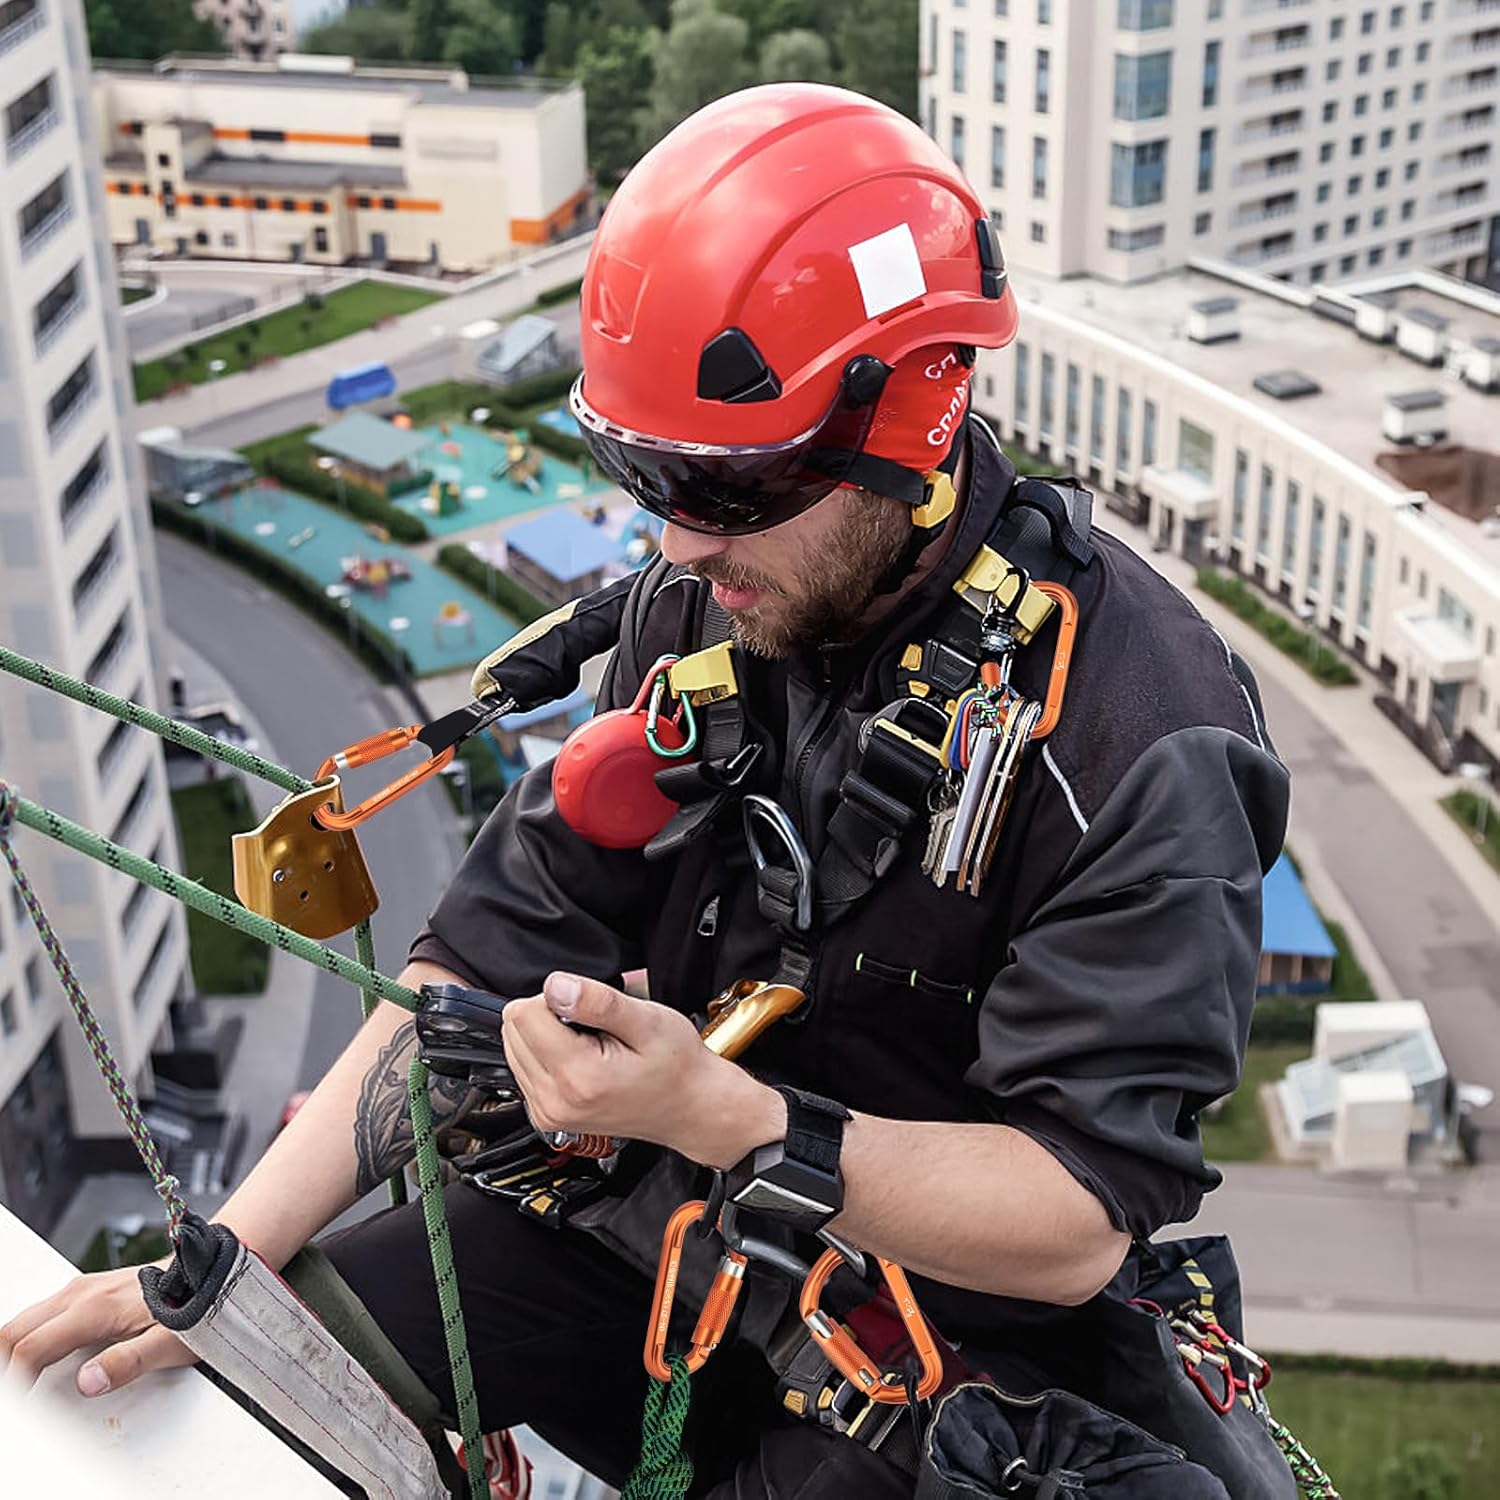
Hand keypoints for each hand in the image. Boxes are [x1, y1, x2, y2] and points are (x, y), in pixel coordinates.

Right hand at [0, 1264, 191, 1395]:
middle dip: (5, 1363)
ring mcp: (83, 1288)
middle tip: (13, 1394)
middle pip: (16, 1330)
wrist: (210, 1271)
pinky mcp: (89, 1290)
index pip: (31, 1348)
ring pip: (27, 1319)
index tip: (18, 1403)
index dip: (15, 1381)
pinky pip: (42, 1314)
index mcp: (93, 1308)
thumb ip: (128, 1363)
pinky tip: (32, 1358)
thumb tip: (89, 1382)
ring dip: (14, 1348)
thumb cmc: (195, 1304)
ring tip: (19, 1380)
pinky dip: (27, 1337)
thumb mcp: (170, 1341)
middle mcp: (81, 1293)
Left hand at [501, 973, 784, 1169]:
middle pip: (514, 1029)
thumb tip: (555, 986)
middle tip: (595, 1028)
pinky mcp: (546, 1115)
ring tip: (592, 1046)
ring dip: (548, 1035)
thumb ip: (598, 1002)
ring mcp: (548, 1112)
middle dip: (549, 1015)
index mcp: (577, 1076)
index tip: (591, 1010)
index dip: (557, 997)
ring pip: (514, 1047)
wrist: (689, 1107)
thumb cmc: (676, 1066)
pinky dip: (549, 1054)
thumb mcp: (648, 1021)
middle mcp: (554, 1101)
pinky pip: (524, 1067)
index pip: (524, 1013)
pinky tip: (583, 1059)